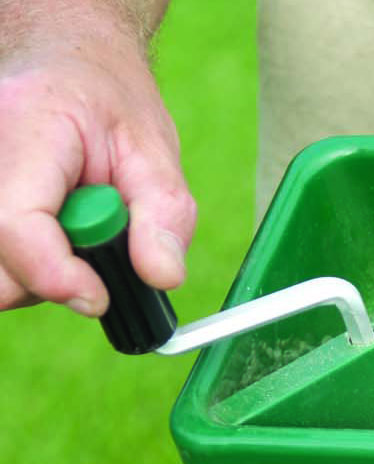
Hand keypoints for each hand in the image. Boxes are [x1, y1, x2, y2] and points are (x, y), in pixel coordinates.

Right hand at [0, 13, 193, 316]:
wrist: (65, 64)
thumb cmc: (110, 106)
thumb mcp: (154, 151)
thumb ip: (164, 217)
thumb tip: (163, 278)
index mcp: (27, 130)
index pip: (16, 226)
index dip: (57, 276)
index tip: (99, 296)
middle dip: (51, 280)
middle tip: (95, 249)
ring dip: (41, 274)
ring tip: (73, 227)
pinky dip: (27, 263)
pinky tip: (49, 230)